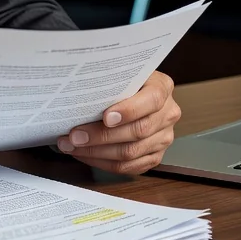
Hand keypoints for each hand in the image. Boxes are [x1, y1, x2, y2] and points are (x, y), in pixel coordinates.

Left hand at [56, 71, 180, 174]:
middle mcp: (168, 113)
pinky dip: (104, 163)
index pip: (151, 99)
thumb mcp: (121, 73)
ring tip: (72, 146)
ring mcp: (164, 137)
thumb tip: (79, 93)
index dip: (129, 110)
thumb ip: (109, 80)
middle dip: (101, 136)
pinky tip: (85, 155)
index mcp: (162, 87)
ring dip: (97, 152)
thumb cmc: (122, 80)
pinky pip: (131, 167)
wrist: (134, 91)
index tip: (105, 117)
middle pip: (138, 130)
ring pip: (132, 152)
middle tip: (74, 136)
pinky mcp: (156, 156)